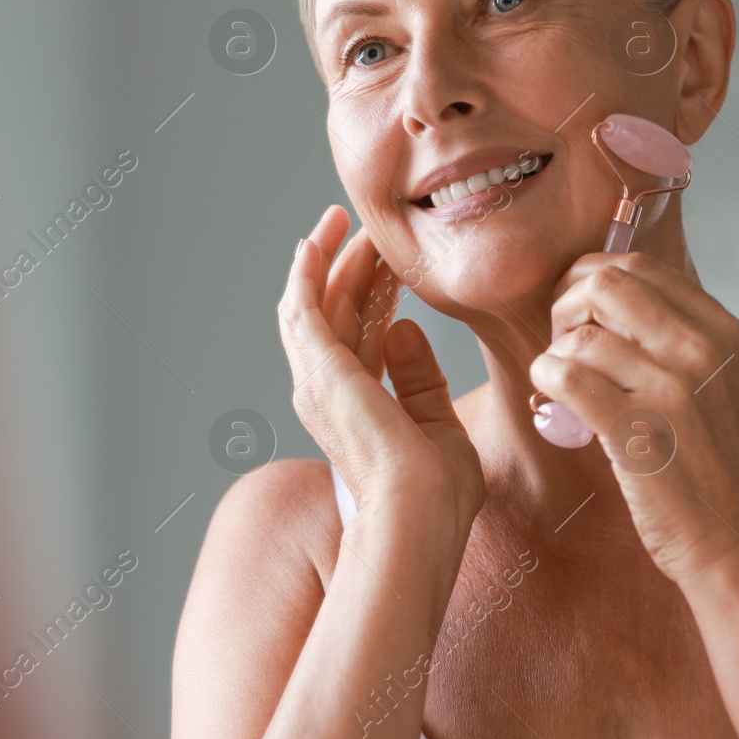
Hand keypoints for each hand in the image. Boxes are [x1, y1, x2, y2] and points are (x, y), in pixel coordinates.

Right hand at [279, 205, 483, 542]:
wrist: (418, 517)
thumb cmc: (436, 496)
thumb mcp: (437, 424)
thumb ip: (420, 380)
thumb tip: (405, 328)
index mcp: (354, 408)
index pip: (356, 337)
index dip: (371, 295)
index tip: (391, 263)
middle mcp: (325, 393)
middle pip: (332, 313)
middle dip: (351, 267)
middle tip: (371, 229)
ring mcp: (316, 382)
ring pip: (314, 303)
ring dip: (328, 259)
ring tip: (345, 220)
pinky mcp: (318, 370)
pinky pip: (301, 307)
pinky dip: (305, 272)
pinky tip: (314, 241)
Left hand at [528, 251, 738, 585]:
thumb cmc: (717, 465)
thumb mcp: (720, 380)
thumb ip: (677, 334)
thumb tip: (606, 294)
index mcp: (721, 330)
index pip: (639, 266)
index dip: (591, 278)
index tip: (579, 310)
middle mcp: (700, 350)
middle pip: (605, 283)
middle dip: (567, 304)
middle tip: (564, 342)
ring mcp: (671, 390)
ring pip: (580, 334)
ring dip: (555, 354)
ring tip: (565, 383)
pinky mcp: (638, 432)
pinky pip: (567, 377)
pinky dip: (547, 381)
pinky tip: (554, 401)